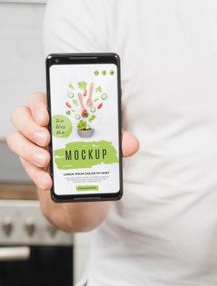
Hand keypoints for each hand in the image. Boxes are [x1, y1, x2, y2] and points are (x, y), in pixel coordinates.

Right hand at [7, 92, 139, 190]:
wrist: (84, 186)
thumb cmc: (92, 154)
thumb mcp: (108, 147)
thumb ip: (118, 143)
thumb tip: (131, 143)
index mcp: (58, 112)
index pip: (41, 98)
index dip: (39, 104)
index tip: (47, 116)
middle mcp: (41, 125)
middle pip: (21, 114)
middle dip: (31, 126)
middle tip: (46, 138)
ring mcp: (33, 144)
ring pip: (17, 139)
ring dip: (29, 150)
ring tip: (47, 161)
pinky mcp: (31, 164)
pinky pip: (24, 165)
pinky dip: (35, 174)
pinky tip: (47, 181)